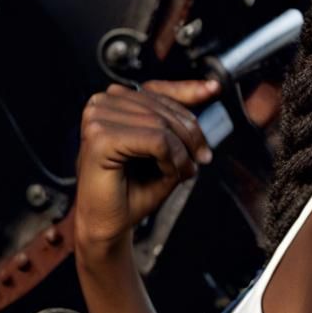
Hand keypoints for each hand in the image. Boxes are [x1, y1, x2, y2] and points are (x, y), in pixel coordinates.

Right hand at [74, 78, 220, 254]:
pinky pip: (156, 141)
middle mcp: (103, 103)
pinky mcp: (100, 137)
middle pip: (163, 109)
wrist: (108, 224)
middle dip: (190, 137)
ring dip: (180, 154)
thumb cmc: (130, 191)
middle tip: (198, 161)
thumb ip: (179, 121)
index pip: (157, 88)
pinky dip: (171, 160)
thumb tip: (208, 90)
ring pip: (162, 125)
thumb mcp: (164, 148)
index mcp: (114, 101)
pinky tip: (168, 174)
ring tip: (179, 173)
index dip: (188, 89)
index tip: (213, 89)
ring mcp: (98, 118)